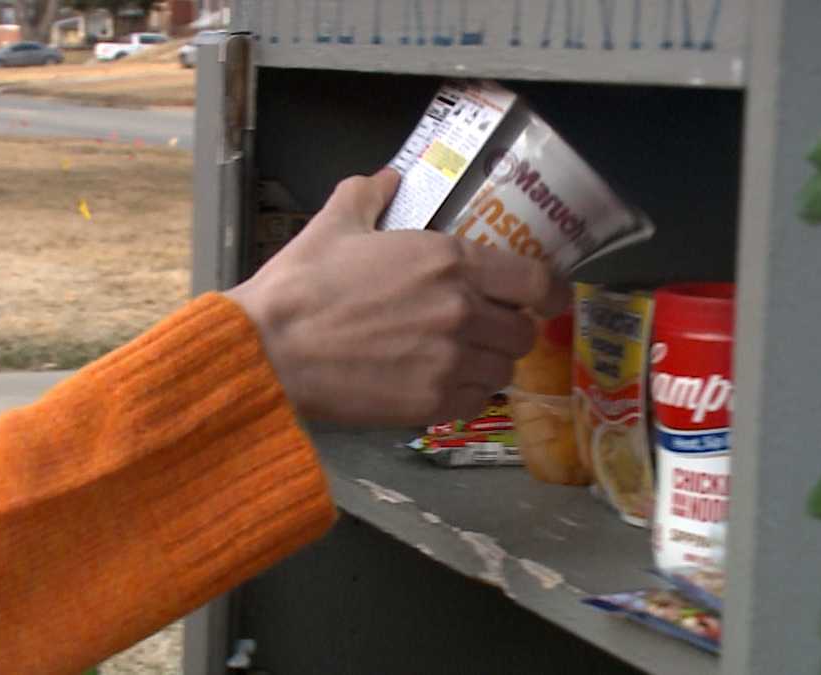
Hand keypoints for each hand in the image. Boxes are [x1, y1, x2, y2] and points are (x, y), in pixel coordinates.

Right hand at [226, 169, 570, 425]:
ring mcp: (450, 362)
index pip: (536, 281)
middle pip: (524, 331)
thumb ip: (369, 194)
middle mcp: (462, 312)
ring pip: (503, 370)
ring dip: (488, 363)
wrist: (269, 351)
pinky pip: (475, 402)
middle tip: (487, 327)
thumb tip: (388, 179)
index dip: (550, 291)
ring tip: (460, 359)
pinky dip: (466, 394)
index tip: (548, 297)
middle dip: (510, 329)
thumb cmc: (300, 286)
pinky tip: (441, 384)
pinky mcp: (431, 404)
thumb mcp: (334, 224)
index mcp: (449, 261)